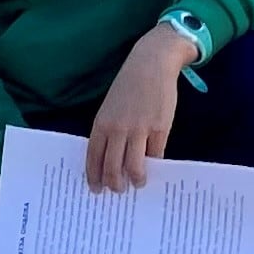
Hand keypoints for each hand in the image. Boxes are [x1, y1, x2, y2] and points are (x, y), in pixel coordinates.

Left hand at [84, 22, 196, 189]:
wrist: (152, 63)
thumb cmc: (129, 84)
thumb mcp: (111, 106)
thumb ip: (109, 130)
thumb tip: (113, 157)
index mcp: (102, 123)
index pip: (93, 158)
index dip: (95, 177)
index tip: (97, 189)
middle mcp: (118, 129)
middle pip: (112, 167)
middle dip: (115, 184)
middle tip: (119, 190)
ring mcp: (139, 130)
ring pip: (134, 167)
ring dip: (136, 180)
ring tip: (138, 183)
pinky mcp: (159, 128)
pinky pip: (155, 156)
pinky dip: (153, 165)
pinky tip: (153, 168)